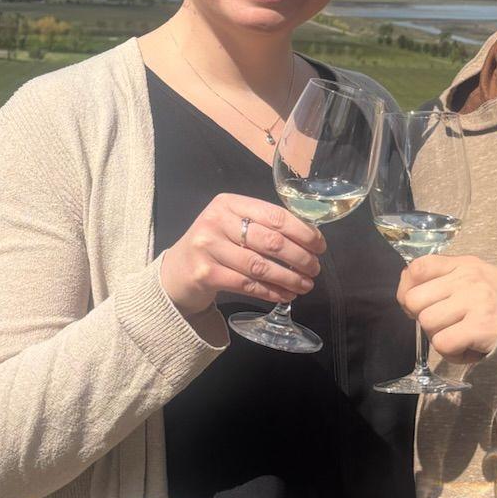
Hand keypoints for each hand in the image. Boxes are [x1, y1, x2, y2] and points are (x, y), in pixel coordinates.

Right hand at [160, 195, 325, 317]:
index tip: (320, 246)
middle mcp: (216, 221)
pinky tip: (285, 295)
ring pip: (260, 265)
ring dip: (289, 278)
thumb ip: (261, 226)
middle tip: (315, 268)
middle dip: (300, 257)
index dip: (303, 232)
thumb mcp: (231, 225)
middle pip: (270, 240)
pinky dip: (271, 291)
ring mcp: (208, 248)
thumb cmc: (213, 247)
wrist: (175, 273)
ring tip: (306, 285)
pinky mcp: (206, 274)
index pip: (275, 215)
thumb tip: (309, 239)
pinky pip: (248, 284)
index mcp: (228, 203)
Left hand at [397, 255, 496, 364]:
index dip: (407, 289)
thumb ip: (443, 279)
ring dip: (438, 336)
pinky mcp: (481, 327)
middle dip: (421, 317)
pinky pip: (443, 343)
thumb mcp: (473, 278)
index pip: (418, 268)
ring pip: (427, 323)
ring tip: (458, 336)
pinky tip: (465, 348)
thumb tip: (406, 295)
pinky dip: (451, 353)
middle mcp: (468, 279)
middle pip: (415, 300)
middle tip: (442, 324)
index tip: (416, 304)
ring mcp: (475, 302)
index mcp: (463, 264)